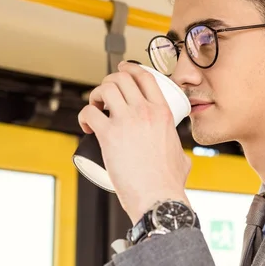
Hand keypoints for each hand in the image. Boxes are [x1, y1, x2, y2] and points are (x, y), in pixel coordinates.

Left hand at [78, 61, 191, 224]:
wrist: (158, 196)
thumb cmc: (169, 182)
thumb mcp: (181, 156)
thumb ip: (179, 150)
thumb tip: (178, 154)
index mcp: (163, 113)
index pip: (146, 77)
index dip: (130, 69)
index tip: (122, 71)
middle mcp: (145, 112)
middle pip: (122, 78)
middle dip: (109, 81)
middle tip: (105, 95)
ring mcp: (126, 121)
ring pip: (105, 89)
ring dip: (96, 95)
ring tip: (96, 108)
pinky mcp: (109, 135)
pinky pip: (89, 112)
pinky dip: (84, 115)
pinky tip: (87, 126)